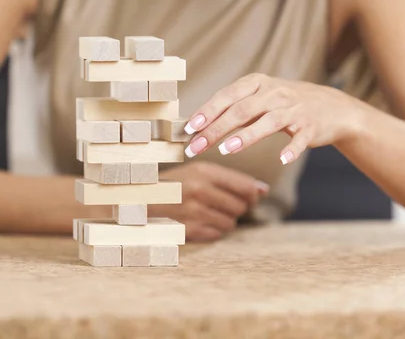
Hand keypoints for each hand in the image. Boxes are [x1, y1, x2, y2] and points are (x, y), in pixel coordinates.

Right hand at [150, 161, 268, 241]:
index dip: (252, 195)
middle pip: (241, 207)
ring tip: (208, 212)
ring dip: (224, 220)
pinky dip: (212, 230)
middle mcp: (199, 190)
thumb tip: (264, 190)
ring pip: (231, 223)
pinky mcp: (189, 230)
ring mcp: (194, 211)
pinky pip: (217, 235)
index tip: (250, 197)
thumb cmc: (176, 185)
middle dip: (236, 208)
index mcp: (204, 171)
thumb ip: (232, 179)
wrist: (140, 200)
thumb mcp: (199, 172)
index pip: (246, 187)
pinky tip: (199, 221)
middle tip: (221, 204)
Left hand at [183, 74, 362, 164]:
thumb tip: (197, 125)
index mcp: (258, 83)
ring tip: (227, 150)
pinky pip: (301, 139)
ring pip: (268, 121)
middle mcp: (275, 93)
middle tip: (196, 147)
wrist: (331, 107)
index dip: (207, 111)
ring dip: (246, 136)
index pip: (227, 96)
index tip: (188, 128)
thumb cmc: (284, 104)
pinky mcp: (311, 125)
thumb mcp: (258, 99)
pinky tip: (281, 160)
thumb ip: (232, 109)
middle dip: (215, 129)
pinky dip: (292, 149)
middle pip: (241, 110)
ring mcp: (295, 108)